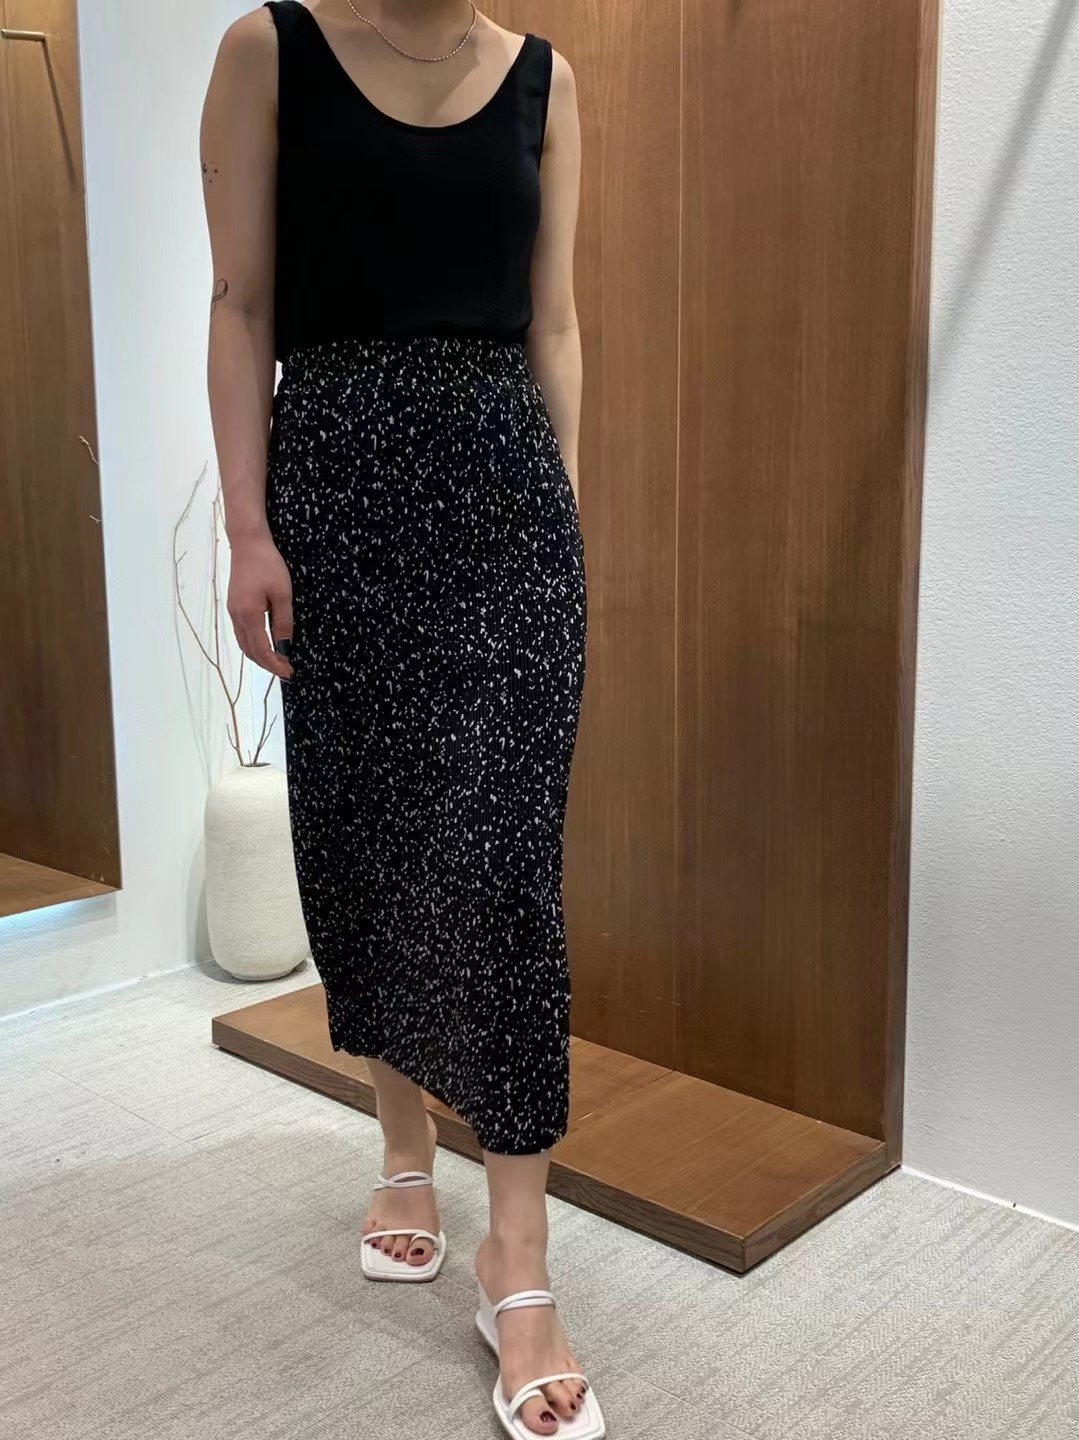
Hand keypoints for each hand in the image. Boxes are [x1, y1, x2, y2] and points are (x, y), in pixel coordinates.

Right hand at [227, 531, 293, 679]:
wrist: (248, 543)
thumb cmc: (267, 564)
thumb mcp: (282, 594)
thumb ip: (283, 622)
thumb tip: (285, 646)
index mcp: (249, 615)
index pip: (261, 650)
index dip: (275, 664)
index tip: (288, 673)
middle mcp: (237, 617)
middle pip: (250, 651)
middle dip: (268, 664)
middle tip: (286, 671)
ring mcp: (233, 612)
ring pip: (244, 643)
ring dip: (259, 656)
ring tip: (277, 662)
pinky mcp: (234, 606)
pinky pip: (242, 633)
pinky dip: (253, 645)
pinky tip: (265, 645)